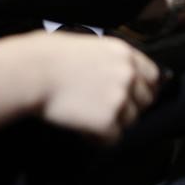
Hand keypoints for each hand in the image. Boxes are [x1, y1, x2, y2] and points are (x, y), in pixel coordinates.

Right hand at [0, 31, 159, 141]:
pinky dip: (99, 138)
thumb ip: (111, 60)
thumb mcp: (89, 46)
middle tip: (109, 111)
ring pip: (131, 120)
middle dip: (130, 107)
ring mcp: (120, 99)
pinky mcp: (108, 121)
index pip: (153, 75)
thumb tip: (122, 72)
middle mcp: (129, 75)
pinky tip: (83, 130)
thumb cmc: (49, 55)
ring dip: (114, 122)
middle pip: (146, 100)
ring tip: (90, 119)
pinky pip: (113, 138)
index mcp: (125, 53)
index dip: (145, 87)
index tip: (135, 96)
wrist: (31, 72)